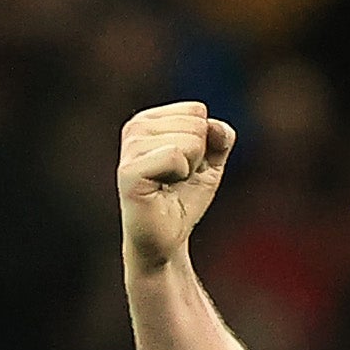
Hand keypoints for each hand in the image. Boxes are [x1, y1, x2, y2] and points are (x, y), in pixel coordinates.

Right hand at [119, 102, 236, 271]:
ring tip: (169, 185)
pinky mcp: (130, 171)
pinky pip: (174, 155)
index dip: (203, 143)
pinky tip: (163, 189)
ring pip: (189, 140)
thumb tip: (215, 127)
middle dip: (198, 157)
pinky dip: (180, 175)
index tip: (184, 167)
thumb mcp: (210, 164)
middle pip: (195, 124)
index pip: (197, 111)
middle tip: (177, 180)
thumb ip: (220, 137)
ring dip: (189, 169)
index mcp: (149, 120)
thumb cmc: (183, 200)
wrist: (166, 239)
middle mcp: (135, 128)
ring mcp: (130, 148)